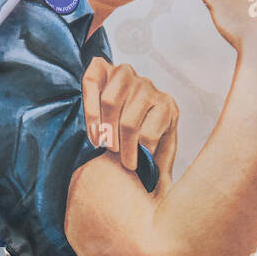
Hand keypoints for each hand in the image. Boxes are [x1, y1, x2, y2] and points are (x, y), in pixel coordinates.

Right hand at [82, 57, 178, 177]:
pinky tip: (92, 132)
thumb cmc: (145, 135)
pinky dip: (88, 110)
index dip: (138, 153)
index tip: (131, 167)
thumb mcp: (161, 149)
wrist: (132, 103)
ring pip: (110, 101)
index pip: (149, 133)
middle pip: (129, 120)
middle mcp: (149, 86)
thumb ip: (161, 165)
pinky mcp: (102, 67)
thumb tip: (158, 189)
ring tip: (103, 145)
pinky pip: (91, 84)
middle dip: (119, 144)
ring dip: (104, 128)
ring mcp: (126, 73)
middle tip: (114, 158)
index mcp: (167, 106)